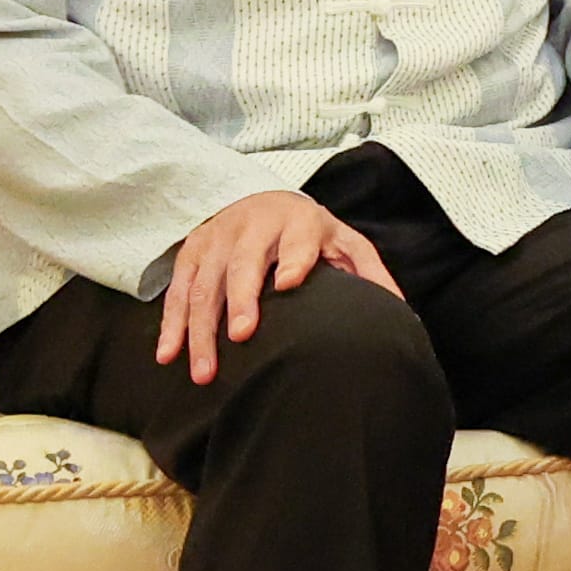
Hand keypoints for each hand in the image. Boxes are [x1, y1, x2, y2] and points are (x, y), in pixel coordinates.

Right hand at [158, 189, 396, 377]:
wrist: (262, 199)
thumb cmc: (311, 233)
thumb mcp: (345, 242)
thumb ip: (369, 273)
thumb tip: (402, 312)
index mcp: (299, 222)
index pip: (297, 240)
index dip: (294, 259)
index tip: (290, 283)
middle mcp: (254, 226)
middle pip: (244, 263)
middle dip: (240, 299)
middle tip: (241, 336)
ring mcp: (218, 238)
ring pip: (204, 283)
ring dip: (200, 328)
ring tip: (205, 372)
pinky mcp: (191, 251)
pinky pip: (177, 290)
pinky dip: (171, 324)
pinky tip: (168, 355)